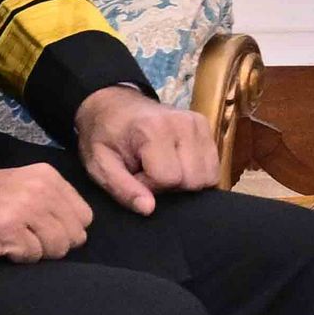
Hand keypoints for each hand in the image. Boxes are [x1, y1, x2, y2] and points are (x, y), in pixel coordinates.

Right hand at [0, 163, 94, 264]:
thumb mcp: (21, 189)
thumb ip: (52, 202)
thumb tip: (79, 229)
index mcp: (46, 175)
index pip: (85, 217)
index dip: (65, 230)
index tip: (39, 229)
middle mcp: (39, 187)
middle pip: (75, 235)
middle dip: (52, 244)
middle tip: (23, 238)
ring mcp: (23, 206)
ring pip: (56, 248)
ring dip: (34, 252)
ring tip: (9, 239)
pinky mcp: (6, 228)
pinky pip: (31, 256)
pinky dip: (16, 257)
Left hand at [74, 85, 222, 214]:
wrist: (114, 105)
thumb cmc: (104, 137)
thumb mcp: (99, 165)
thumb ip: (122, 188)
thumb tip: (149, 209)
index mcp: (154, 130)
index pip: (169, 178)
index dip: (149, 186)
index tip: (134, 175)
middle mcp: (183, 124)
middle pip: (193, 180)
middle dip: (171, 186)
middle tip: (148, 174)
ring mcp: (199, 124)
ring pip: (208, 176)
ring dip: (185, 181)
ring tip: (162, 169)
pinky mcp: (206, 127)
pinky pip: (213, 168)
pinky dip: (196, 174)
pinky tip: (176, 164)